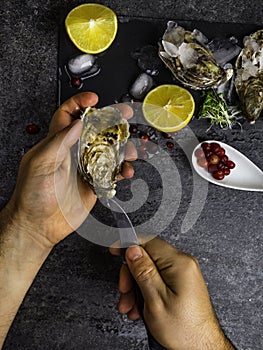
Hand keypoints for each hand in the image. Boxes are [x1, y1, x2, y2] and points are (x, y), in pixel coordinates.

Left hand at [4, 92, 135, 247]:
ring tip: (132, 151)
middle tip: (125, 114)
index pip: (68, 115)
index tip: (94, 98)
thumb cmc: (32, 194)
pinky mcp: (95, 183)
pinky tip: (127, 171)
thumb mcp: (40, 163)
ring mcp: (86, 168)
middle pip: (95, 130)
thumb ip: (59, 141)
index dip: (80, 103)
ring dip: (123, 148)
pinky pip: (113, 173)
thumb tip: (77, 122)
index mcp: (57, 143)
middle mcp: (73, 152)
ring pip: (109, 151)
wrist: (39, 225)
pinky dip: (123, 170)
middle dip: (111, 120)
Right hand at [111, 238, 233, 349]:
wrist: (202, 348)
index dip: (128, 244)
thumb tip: (132, 249)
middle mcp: (183, 264)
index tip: (114, 250)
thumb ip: (143, 271)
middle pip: (147, 257)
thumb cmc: (184, 329)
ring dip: (136, 287)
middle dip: (131, 275)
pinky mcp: (181, 282)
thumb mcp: (155, 300)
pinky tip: (140, 307)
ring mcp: (183, 273)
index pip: (148, 241)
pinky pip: (158, 279)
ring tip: (132, 307)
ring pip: (150, 270)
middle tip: (125, 292)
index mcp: (179, 263)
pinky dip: (145, 291)